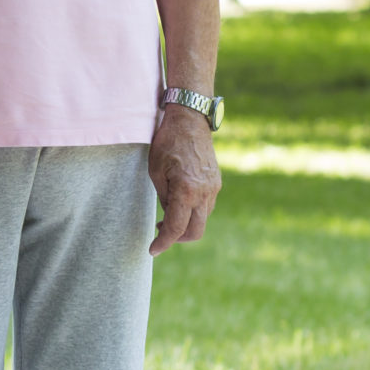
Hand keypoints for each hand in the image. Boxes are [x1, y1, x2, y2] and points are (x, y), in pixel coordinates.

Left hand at [148, 105, 220, 254]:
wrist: (190, 120)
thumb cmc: (167, 143)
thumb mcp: (155, 171)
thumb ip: (164, 198)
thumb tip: (169, 217)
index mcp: (186, 191)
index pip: (176, 228)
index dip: (163, 243)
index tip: (152, 249)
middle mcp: (204, 193)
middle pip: (195, 231)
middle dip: (177, 239)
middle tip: (160, 234)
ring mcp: (213, 188)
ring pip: (202, 219)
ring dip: (186, 224)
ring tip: (167, 217)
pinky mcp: (216, 183)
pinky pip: (206, 206)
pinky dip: (193, 212)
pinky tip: (180, 203)